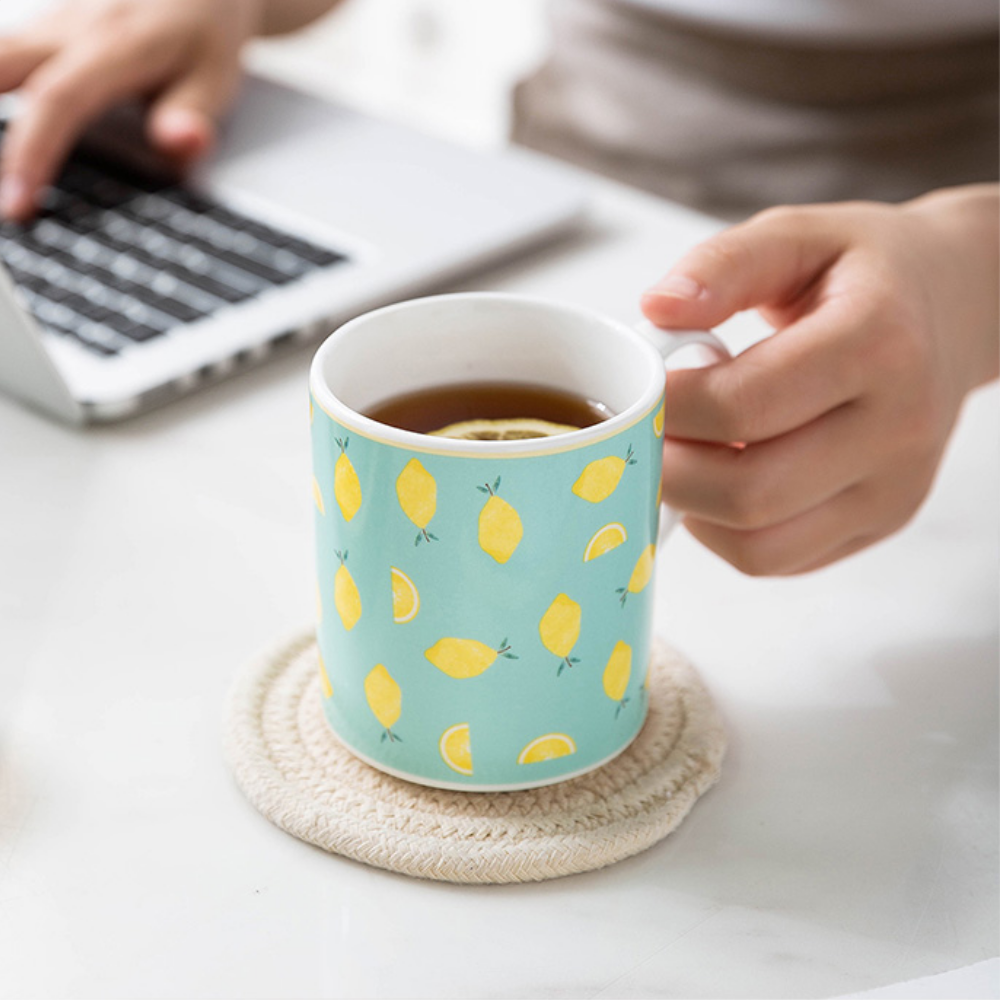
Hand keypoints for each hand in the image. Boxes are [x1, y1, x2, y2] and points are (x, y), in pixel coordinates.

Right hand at [0, 0, 262, 219]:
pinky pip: (4, 60)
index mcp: (114, 45)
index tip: (17, 202)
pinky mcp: (43, 31)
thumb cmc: (205, 32)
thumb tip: (184, 142)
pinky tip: (1, 145)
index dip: (32, 152)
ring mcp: (49, 25)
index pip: (59, 100)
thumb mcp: (216, 77)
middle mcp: (69, 28)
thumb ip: (193, 115)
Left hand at [642, 185, 998, 575]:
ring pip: (758, 545)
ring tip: (684, 454)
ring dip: (694, 509)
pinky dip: (725, 533)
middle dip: (672, 469)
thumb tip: (658, 308)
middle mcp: (898, 427)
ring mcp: (894, 488)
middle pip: (748, 491)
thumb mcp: (796, 235)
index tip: (641, 391)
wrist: (952, 309)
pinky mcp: (881, 522)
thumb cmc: (865, 272)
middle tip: (646, 433)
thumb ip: (724, 264)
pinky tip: (719, 479)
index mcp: (877, 342)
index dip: (669, 407)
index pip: (744, 405)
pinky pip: (777, 559)